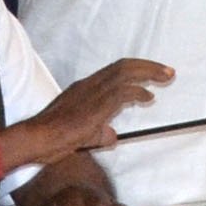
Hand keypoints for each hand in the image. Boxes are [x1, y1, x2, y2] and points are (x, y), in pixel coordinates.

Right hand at [17, 56, 172, 165]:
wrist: (37, 139)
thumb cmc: (54, 138)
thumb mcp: (82, 133)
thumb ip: (100, 131)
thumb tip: (112, 135)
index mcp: (85, 87)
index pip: (114, 70)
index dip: (136, 69)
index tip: (153, 72)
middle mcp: (89, 84)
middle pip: (123, 66)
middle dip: (148, 66)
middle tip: (167, 71)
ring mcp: (91, 92)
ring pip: (125, 73)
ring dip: (149, 73)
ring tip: (166, 77)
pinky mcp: (95, 104)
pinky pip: (121, 92)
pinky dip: (138, 92)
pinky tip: (148, 98)